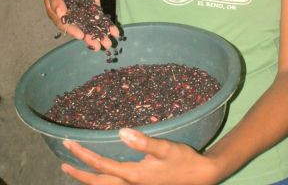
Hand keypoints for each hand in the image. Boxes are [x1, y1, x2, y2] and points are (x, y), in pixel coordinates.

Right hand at [44, 0, 118, 50]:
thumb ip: (56, 0)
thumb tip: (60, 13)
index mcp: (59, 14)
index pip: (66, 25)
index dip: (73, 31)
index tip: (81, 36)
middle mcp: (72, 16)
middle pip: (81, 29)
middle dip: (90, 38)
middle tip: (98, 47)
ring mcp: (84, 12)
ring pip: (92, 26)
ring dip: (100, 35)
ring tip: (108, 44)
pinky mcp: (93, 6)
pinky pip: (100, 18)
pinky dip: (107, 25)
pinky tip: (115, 32)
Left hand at [61, 129, 218, 184]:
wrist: (199, 176)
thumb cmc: (183, 160)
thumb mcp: (165, 148)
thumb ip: (143, 142)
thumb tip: (121, 132)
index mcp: (134, 175)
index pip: (102, 166)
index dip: (83, 155)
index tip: (69, 144)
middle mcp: (131, 184)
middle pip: (98, 182)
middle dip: (79, 172)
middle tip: (64, 162)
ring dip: (88, 178)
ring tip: (76, 168)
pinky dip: (102, 180)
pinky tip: (102, 173)